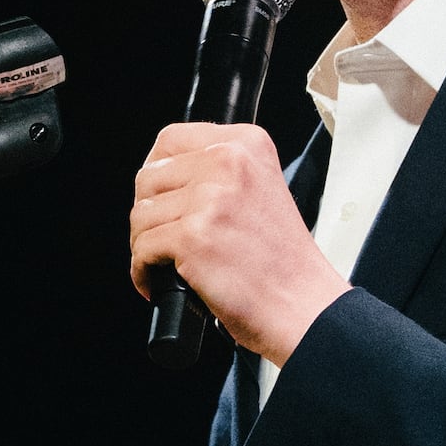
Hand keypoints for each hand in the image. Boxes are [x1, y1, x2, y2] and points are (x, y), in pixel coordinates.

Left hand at [130, 122, 349, 364]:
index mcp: (246, 144)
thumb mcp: (260, 188)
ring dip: (144, 244)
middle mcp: (228, 162)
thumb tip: (162, 172)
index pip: (172, 139)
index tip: (157, 194)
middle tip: (162, 238)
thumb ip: (217, 171)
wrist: (305, 306)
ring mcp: (210, 198)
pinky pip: (142, 248)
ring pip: (140, 214)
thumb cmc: (283, 261)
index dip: (155, 169)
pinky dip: (143, 271)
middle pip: (149, 177)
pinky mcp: (193, 237)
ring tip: (165, 263)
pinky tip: (158, 282)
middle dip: (149, 213)